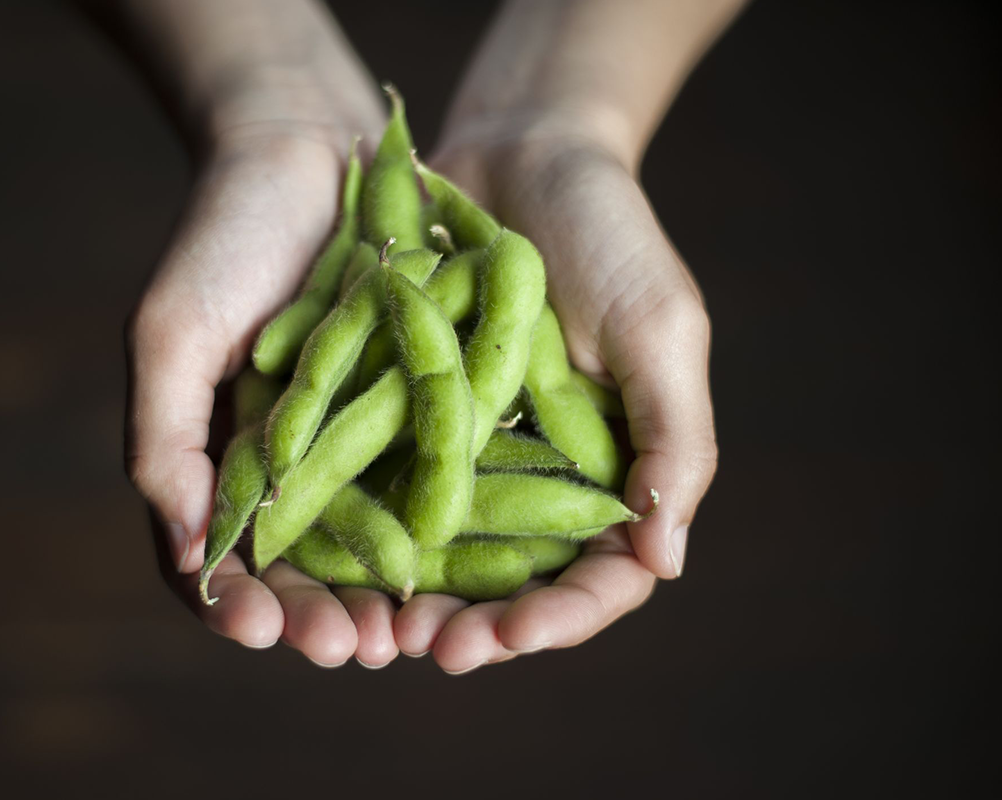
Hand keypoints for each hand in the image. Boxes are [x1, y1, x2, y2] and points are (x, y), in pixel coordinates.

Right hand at [125, 71, 417, 665]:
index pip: (219, 562)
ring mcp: (350, 445)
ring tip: (406, 636)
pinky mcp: (409, 415)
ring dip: (383, 598)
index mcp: (216, 461)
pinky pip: (423, 487)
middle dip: (323, 619)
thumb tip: (189, 553)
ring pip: (368, 548)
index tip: (262, 627)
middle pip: (301, 572)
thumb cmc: (222, 240)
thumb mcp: (171, 336)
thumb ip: (165, 442)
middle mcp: (286, 467)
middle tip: (354, 650)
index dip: (238, 604)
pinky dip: (436, 534)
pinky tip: (458, 566)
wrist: (309, 155)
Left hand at [391, 116, 716, 672]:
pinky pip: (385, 483)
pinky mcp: (411, 415)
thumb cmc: (610, 235)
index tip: (515, 633)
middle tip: (431, 651)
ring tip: (375, 627)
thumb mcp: (659, 330)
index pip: (599, 576)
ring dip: (411, 596)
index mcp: (613, 470)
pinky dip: (362, 522)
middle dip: (477, 626)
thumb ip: (673, 441)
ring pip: (442, 552)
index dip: (561, 616)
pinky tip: (327, 551)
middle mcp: (540, 475)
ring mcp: (471, 450)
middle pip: (513, 583)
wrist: (520, 151)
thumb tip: (664, 562)